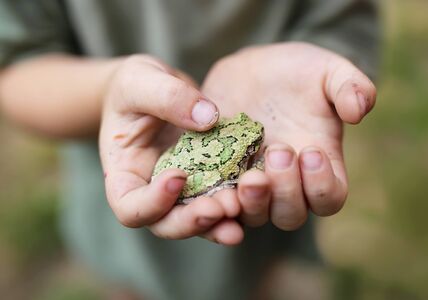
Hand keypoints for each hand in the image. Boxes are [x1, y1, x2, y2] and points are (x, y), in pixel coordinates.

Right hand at [99, 55, 242, 244]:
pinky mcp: (210, 180)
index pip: (129, 207)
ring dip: (220, 221)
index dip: (152, 203)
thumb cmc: (135, 87)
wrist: (155, 89)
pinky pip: (222, 198)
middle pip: (167, 224)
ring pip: (199, 220)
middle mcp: (154, 192)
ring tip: (240, 208)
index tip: (177, 175)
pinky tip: (260, 195)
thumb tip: (208, 118)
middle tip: (218, 208)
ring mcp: (184, 190)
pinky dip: (239, 203)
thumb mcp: (139, 82)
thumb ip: (167, 97)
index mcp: (126, 176)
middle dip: (193, 221)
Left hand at [201, 42, 376, 229]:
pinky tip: (213, 190)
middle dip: (286, 191)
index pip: (329, 198)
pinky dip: (217, 203)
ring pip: (255, 215)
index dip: (322, 186)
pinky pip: (219, 202)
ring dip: (253, 202)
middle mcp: (286, 182)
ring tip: (249, 176)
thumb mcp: (326, 70)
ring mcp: (251, 181)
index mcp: (318, 164)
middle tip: (278, 151)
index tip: (311, 152)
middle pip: (290, 214)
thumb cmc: (296, 72)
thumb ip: (349, 86)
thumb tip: (358, 112)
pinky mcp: (221, 177)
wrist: (250, 70)